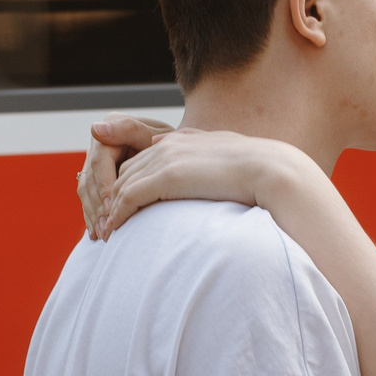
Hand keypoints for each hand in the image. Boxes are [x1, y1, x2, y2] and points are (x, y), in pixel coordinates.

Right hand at [77, 115, 173, 237]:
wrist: (182, 151)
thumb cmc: (174, 144)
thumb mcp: (157, 134)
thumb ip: (129, 129)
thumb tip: (95, 129)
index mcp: (109, 129)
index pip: (99, 164)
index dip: (105, 188)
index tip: (113, 208)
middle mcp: (99, 144)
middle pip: (90, 179)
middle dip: (98, 207)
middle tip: (107, 229)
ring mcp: (97, 161)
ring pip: (86, 191)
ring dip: (93, 215)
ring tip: (103, 235)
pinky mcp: (100, 178)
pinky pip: (90, 198)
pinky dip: (93, 216)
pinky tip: (97, 234)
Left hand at [90, 125, 312, 239]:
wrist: (271, 170)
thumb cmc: (257, 172)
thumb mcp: (225, 158)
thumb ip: (202, 156)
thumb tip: (188, 162)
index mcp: (182, 141)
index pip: (141, 162)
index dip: (128, 186)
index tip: (121, 209)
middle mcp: (169, 145)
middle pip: (125, 172)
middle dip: (111, 198)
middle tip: (103, 224)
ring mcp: (166, 159)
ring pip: (123, 185)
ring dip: (111, 210)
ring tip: (106, 234)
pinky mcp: (167, 177)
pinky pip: (130, 197)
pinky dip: (118, 214)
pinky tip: (114, 230)